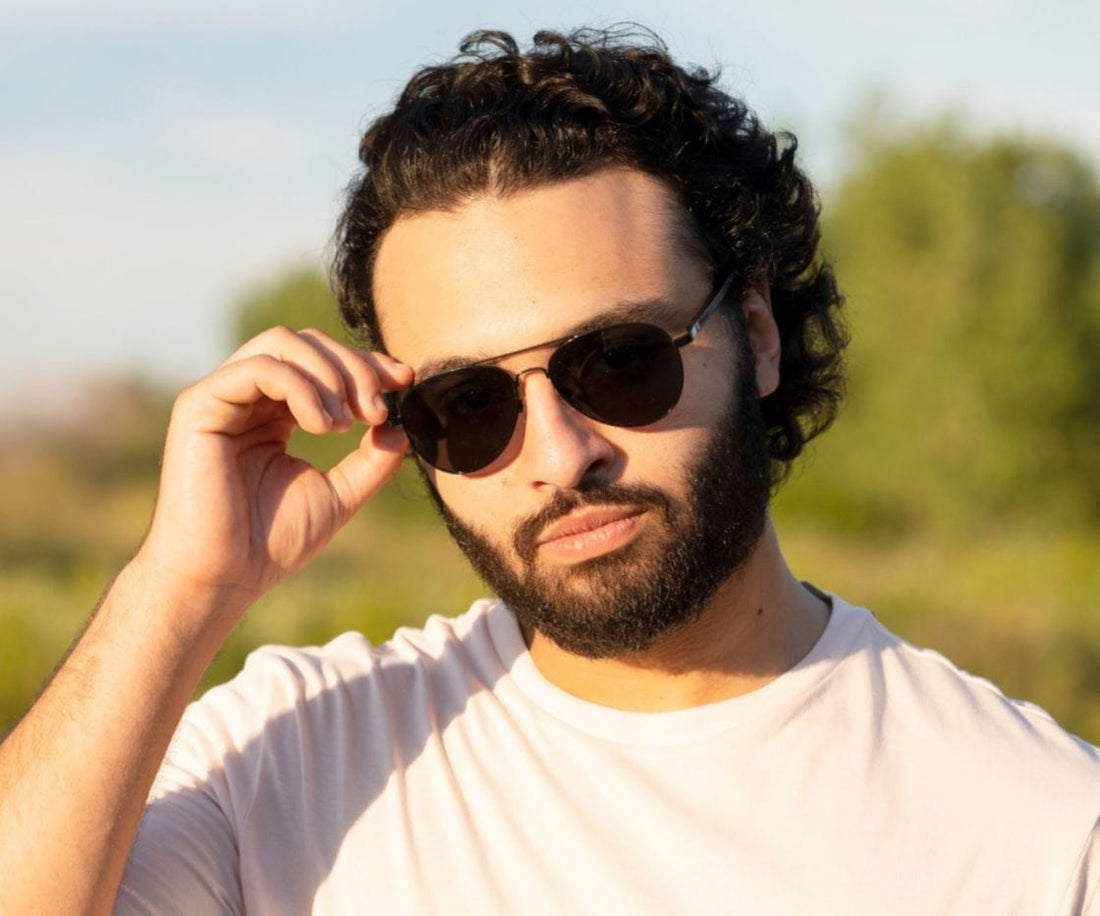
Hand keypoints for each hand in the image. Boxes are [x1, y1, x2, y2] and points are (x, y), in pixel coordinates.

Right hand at [134, 326, 412, 619]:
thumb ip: (371, 460)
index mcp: (277, 414)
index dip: (367, 364)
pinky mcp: (200, 404)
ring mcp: (222, 397)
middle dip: (354, 367)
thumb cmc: (270, 543)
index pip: (324, 363)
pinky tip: (322, 426)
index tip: (404, 381)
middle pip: (307, 343)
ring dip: (329, 375)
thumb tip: (400, 426)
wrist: (224, 578)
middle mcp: (248, 398)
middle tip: (377, 410)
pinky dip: (301, 387)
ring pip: (283, 343)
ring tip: (347, 423)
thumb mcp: (339, 495)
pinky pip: (259, 368)